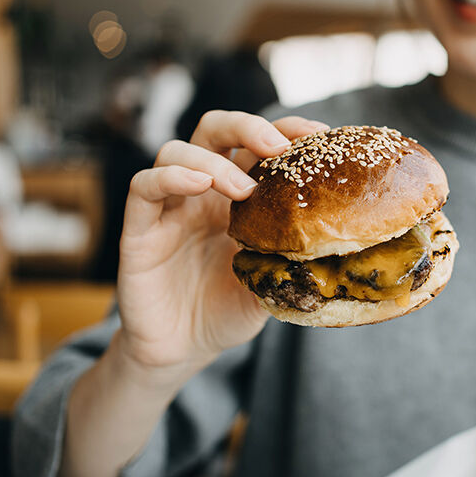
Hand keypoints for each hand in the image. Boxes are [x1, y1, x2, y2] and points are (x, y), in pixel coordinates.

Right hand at [115, 111, 328, 377]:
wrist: (184, 350)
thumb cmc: (227, 310)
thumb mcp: (271, 282)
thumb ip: (293, 260)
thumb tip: (336, 250)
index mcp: (237, 197)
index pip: (256, 145)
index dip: (285, 130)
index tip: (318, 135)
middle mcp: (202, 192)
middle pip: (214, 130)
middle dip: (247, 126)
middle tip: (276, 146)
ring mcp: (169, 208)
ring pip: (177, 151)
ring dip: (212, 159)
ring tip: (242, 188)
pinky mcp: (139, 230)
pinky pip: (144, 187)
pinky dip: (169, 176)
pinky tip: (198, 184)